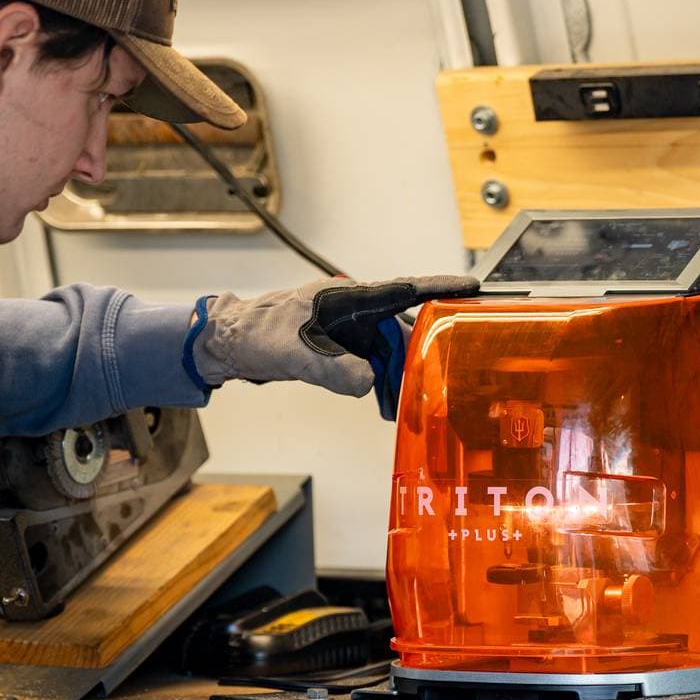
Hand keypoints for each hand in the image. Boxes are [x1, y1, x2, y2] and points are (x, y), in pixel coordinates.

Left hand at [186, 275, 478, 396]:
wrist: (227, 344)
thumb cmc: (254, 335)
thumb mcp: (291, 354)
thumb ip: (330, 368)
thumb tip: (369, 384)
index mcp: (345, 298)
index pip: (401, 290)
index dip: (439, 289)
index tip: (472, 288)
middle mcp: (352, 309)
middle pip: (401, 330)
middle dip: (419, 358)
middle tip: (435, 386)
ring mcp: (347, 328)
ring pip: (389, 352)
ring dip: (399, 380)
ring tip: (404, 412)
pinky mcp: (340, 346)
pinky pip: (373, 364)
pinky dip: (382, 384)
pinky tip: (387, 407)